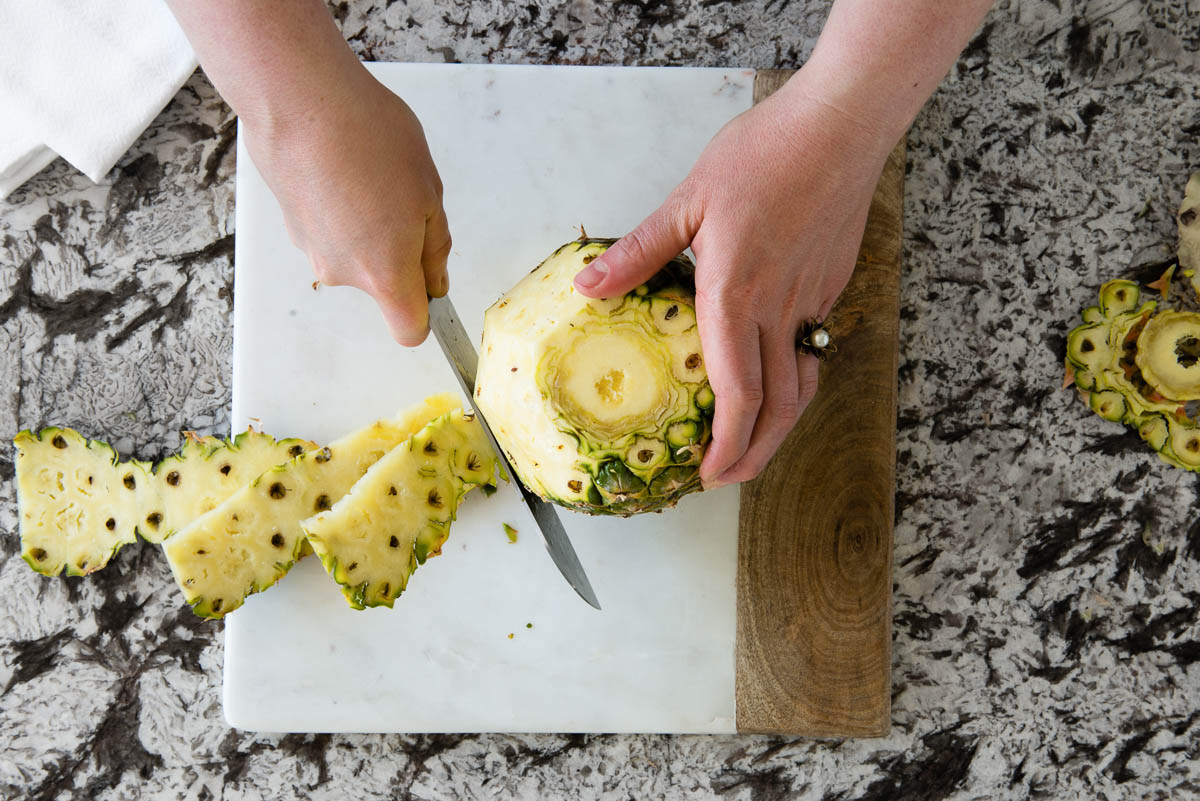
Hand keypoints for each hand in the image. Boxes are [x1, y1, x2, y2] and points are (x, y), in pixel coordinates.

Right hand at [242, 66, 448, 344]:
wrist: (300, 101)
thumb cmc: (369, 141)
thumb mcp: (429, 193)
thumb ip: (434, 248)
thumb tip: (434, 283)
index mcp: (384, 274)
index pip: (408, 331)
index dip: (425, 317)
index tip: (432, 290)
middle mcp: (343, 275)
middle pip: (382, 284)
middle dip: (399, 252)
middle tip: (404, 199)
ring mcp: (313, 251)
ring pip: (355, 254)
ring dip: (369, 227)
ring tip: (370, 175)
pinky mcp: (292, 226)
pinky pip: (331, 230)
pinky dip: (341, 211)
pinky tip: (342, 170)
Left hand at [573, 73, 893, 487]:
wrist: (840, 125)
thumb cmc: (764, 153)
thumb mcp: (688, 200)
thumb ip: (639, 253)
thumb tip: (588, 288)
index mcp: (736, 294)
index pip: (739, 394)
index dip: (727, 445)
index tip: (710, 474)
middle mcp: (778, 308)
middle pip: (777, 406)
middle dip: (754, 456)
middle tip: (729, 480)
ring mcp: (812, 299)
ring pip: (803, 383)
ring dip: (780, 426)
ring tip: (753, 446)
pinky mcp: (831, 284)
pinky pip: (811, 345)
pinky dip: (794, 379)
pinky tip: (773, 378)